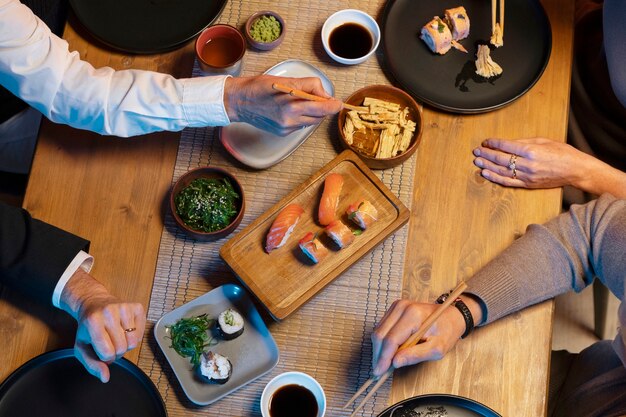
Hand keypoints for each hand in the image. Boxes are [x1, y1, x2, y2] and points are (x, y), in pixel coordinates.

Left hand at [60, 269, 145, 382]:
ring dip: (126, 345)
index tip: (100, 349)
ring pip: (133, 343)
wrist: (94, 302)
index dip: (105, 357)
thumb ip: (91, 365)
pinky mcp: (137, 307)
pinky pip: (141, 334)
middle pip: (121, 349)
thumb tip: (105, 377)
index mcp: (93, 322)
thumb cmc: (88, 326)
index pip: (107, 354)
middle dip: (116, 351)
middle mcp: (110, 312)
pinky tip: (125, 330)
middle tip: (109, 342)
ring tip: (117, 337)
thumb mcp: (81, 346)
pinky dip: (134, 337)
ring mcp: (125, 308)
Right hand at [223, 75, 342, 135]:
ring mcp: (286, 128)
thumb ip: (309, 86)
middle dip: (322, 107)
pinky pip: (300, 125)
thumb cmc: (259, 87)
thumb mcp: (286, 80)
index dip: (334, 106)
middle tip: (318, 97)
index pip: (323, 109)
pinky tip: (289, 110)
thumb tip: (325, 94)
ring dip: (311, 113)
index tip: (339, 103)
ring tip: (299, 101)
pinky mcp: (283, 133)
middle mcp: (290, 120)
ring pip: (311, 122)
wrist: (239, 101)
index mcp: (292, 105)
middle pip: (319, 117)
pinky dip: (301, 117)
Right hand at [370, 299, 465, 376]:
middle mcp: (401, 307)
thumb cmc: (446, 331)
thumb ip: (416, 355)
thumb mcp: (437, 348)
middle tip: (379, 371)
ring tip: (384, 363)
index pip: (391, 339)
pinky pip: (382, 328)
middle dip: (378, 355)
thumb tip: (395, 362)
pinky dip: (383, 342)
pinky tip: (389, 352)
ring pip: (378, 331)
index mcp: (413, 315)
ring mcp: (396, 307)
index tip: (379, 372)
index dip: (383, 357)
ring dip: (379, 349)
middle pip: (380, 334)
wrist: (451, 315)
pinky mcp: (394, 310)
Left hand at [472, 137, 596, 189]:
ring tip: (477, 162)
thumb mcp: (544, 141)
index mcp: (531, 151)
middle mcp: (527, 164)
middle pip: (500, 159)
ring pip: (501, 171)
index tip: (485, 142)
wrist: (576, 170)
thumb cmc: (562, 153)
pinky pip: (507, 182)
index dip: (493, 143)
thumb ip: (524, 142)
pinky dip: (495, 178)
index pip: (506, 146)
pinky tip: (486, 174)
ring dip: (487, 166)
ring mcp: (527, 176)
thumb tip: (506, 143)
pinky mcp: (527, 184)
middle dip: (486, 154)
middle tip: (476, 151)